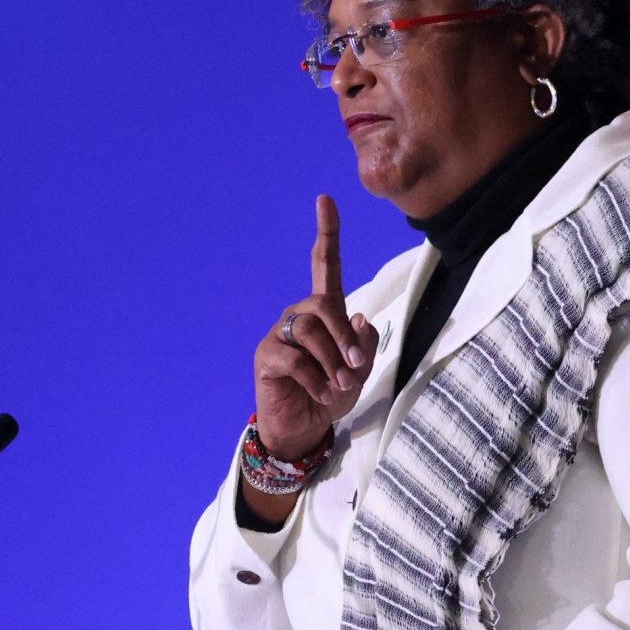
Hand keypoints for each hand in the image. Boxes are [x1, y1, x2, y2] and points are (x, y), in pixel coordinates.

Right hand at [250, 194, 377, 462]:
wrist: (304, 428)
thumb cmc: (332, 394)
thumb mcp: (359, 372)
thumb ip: (363, 346)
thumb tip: (359, 320)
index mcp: (323, 311)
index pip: (324, 265)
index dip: (326, 233)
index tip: (325, 200)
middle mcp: (299, 315)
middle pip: (323, 304)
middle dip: (343, 337)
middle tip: (353, 369)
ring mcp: (280, 334)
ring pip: (310, 331)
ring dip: (331, 363)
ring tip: (337, 386)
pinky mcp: (267, 357)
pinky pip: (295, 359)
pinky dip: (316, 379)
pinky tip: (320, 393)